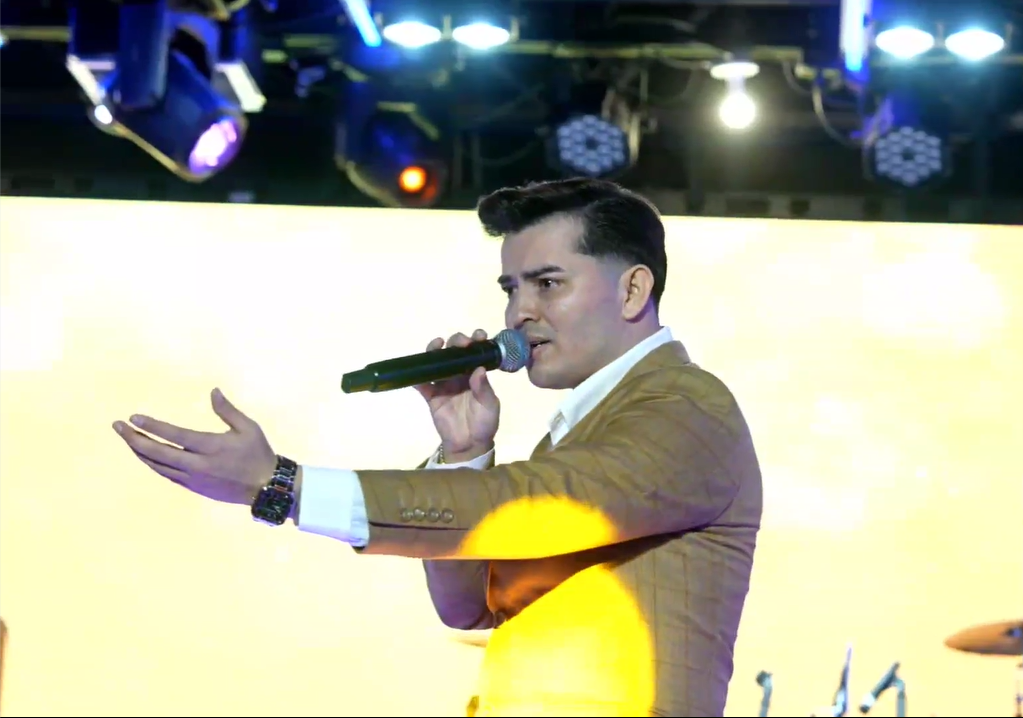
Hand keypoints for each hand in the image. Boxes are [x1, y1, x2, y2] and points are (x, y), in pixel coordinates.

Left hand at [112, 388, 276, 505]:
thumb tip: (213, 391)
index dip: (152, 426)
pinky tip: (145, 455)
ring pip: (158, 466)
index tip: (134, 417)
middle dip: (134, 439)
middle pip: (157, 453)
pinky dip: (153, 463)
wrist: (265, 487)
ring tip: (127, 439)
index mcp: (211, 447)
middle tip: (118, 426)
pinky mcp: (194, 487)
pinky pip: (166, 474)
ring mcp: (193, 479)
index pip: (174, 435)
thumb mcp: (249, 428)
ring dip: (140, 452)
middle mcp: (198, 464)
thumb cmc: (258, 453)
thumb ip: (228, 410)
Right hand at [415, 329, 499, 461]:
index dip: (476, 341)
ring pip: (436, 362)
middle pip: (454, 352)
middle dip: (457, 342)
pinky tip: (416, 371)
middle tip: (461, 343)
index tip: (478, 335)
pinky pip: (421, 385)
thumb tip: (479, 369)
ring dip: (435, 350)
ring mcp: (444, 384)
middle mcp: (459, 375)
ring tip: (438, 344)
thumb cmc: (484, 423)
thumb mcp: (490, 406)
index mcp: (475, 374)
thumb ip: (484, 389)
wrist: (469, 444)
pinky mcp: (431, 397)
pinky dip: (416, 377)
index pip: (475, 353)